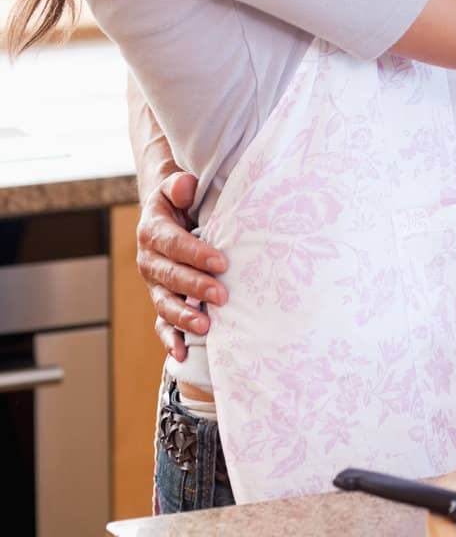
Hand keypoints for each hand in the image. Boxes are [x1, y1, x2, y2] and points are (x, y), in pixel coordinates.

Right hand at [135, 171, 227, 360]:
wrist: (167, 213)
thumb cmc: (179, 199)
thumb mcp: (176, 185)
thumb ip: (180, 184)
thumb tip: (186, 186)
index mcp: (152, 231)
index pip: (174, 244)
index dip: (196, 253)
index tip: (221, 261)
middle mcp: (149, 260)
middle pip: (171, 277)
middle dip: (196, 287)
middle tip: (222, 294)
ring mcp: (154, 284)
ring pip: (165, 303)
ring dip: (184, 317)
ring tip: (205, 325)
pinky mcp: (161, 299)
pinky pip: (162, 323)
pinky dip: (169, 340)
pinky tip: (180, 355)